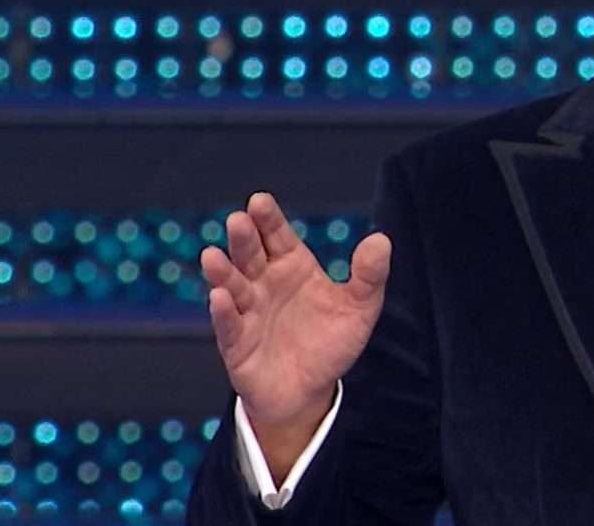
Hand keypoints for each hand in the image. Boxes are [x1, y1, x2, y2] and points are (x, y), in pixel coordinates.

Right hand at [200, 192, 392, 433]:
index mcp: (292, 266)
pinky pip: (228, 326)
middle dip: (243, 239)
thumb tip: (381, 241)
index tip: (259, 201)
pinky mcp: (237, 344)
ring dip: (222, 272)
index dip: (268, 219)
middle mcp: (264, 284)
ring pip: (231, 287)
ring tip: (213, 256)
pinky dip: (222, 313)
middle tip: (238, 221)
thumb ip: (369, 276)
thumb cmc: (330, 343)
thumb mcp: (359, 308)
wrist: (310, 391)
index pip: (277, 236)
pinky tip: (219, 298)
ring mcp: (247, 312)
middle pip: (251, 255)